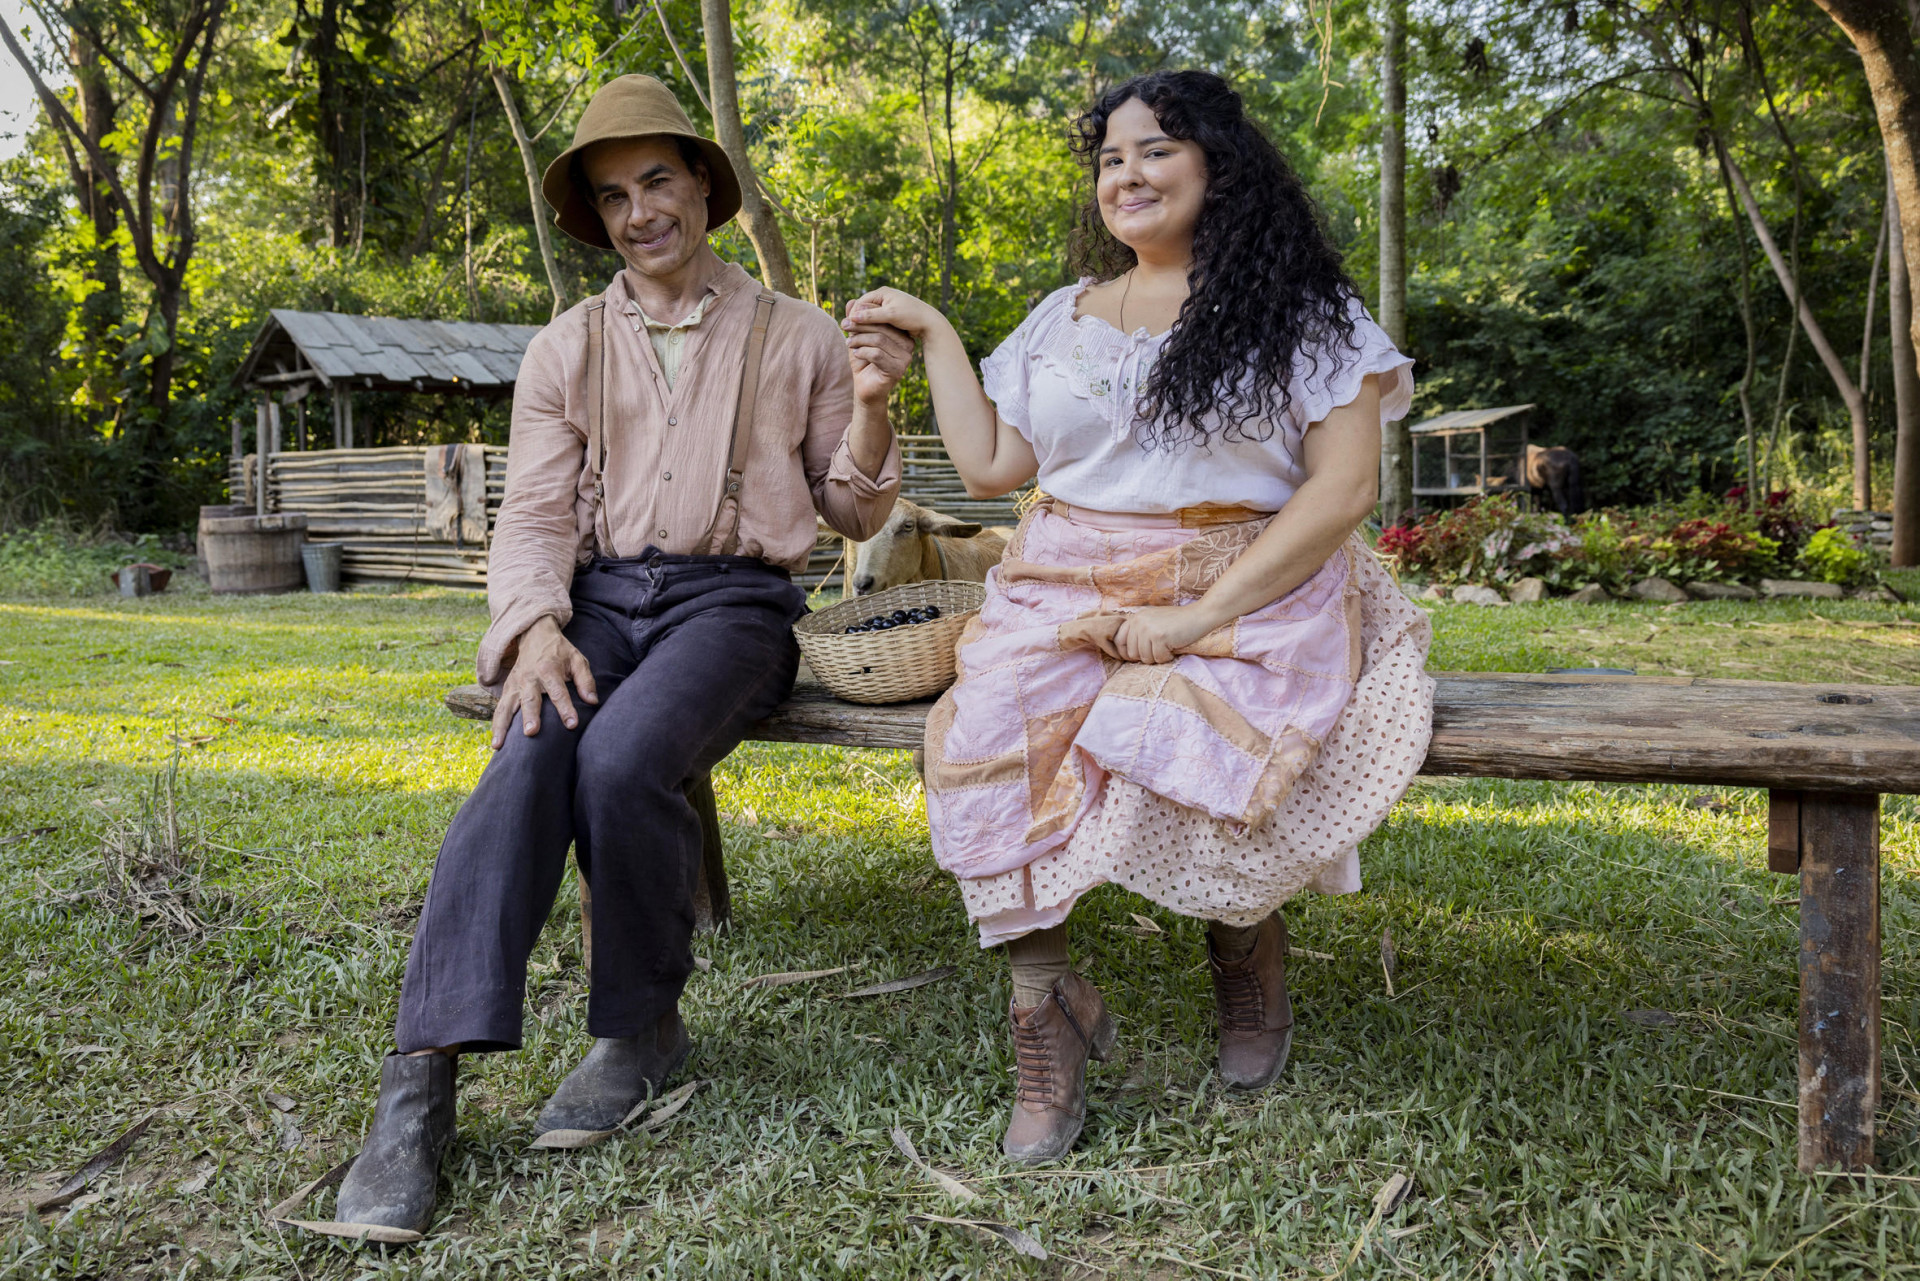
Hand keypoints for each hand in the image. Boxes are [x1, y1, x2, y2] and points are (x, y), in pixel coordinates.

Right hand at [490, 617, 598, 749]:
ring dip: (503, 726)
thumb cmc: (560, 652)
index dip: (566, 708)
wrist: (534, 635)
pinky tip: (495, 744)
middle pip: (530, 699)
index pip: (559, 692)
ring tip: (499, 745)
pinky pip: (499, 709)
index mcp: (549, 669)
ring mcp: (515, 684)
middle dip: (530, 716)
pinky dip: (496, 726)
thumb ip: (586, 680)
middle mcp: (529, 678)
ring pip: (507, 706)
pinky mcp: (507, 689)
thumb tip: (592, 701)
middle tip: (531, 732)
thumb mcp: (578, 659)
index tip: (572, 724)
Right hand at [843, 287, 942, 339]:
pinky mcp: (891, 315)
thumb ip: (871, 315)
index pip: (860, 302)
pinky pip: (877, 321)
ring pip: (870, 316)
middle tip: (848, 332)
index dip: (853, 315)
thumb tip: (852, 317)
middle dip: (857, 320)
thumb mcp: (891, 315)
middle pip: (864, 308)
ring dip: (863, 325)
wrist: (930, 322)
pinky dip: (872, 328)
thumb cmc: (912, 316)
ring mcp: (888, 306)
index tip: (847, 327)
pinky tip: (868, 337)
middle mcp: (884, 297)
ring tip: (856, 336)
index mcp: (882, 293)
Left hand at [846, 321, 913, 406]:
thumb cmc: (863, 362)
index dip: (866, 315)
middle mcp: (908, 346)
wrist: (865, 388)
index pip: (885, 319)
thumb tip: (851, 301)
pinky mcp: (897, 370)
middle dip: (861, 325)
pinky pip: (877, 355)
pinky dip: (863, 352)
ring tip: (848, 342)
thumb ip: (856, 321)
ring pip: (879, 340)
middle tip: (845, 325)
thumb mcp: (858, 338)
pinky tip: (855, 354)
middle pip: (883, 328)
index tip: (849, 316)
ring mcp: (905, 359)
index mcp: (902, 335)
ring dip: (860, 339)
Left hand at [1111, 605, 1218, 664]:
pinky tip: (1173, 647)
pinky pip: (1158, 658)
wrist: (1198, 615)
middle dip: (1146, 656)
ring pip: (1145, 658)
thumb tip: (1125, 655)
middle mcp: (1138, 622)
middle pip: (1132, 654)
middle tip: (1159, 649)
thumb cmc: (1177, 622)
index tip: (1140, 654)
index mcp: (1135, 618)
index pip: (1119, 641)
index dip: (1128, 652)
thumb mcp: (1152, 621)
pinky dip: (1167, 657)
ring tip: (1167, 646)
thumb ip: (1138, 632)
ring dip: (1158, 657)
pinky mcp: (1159, 637)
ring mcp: (1148, 629)